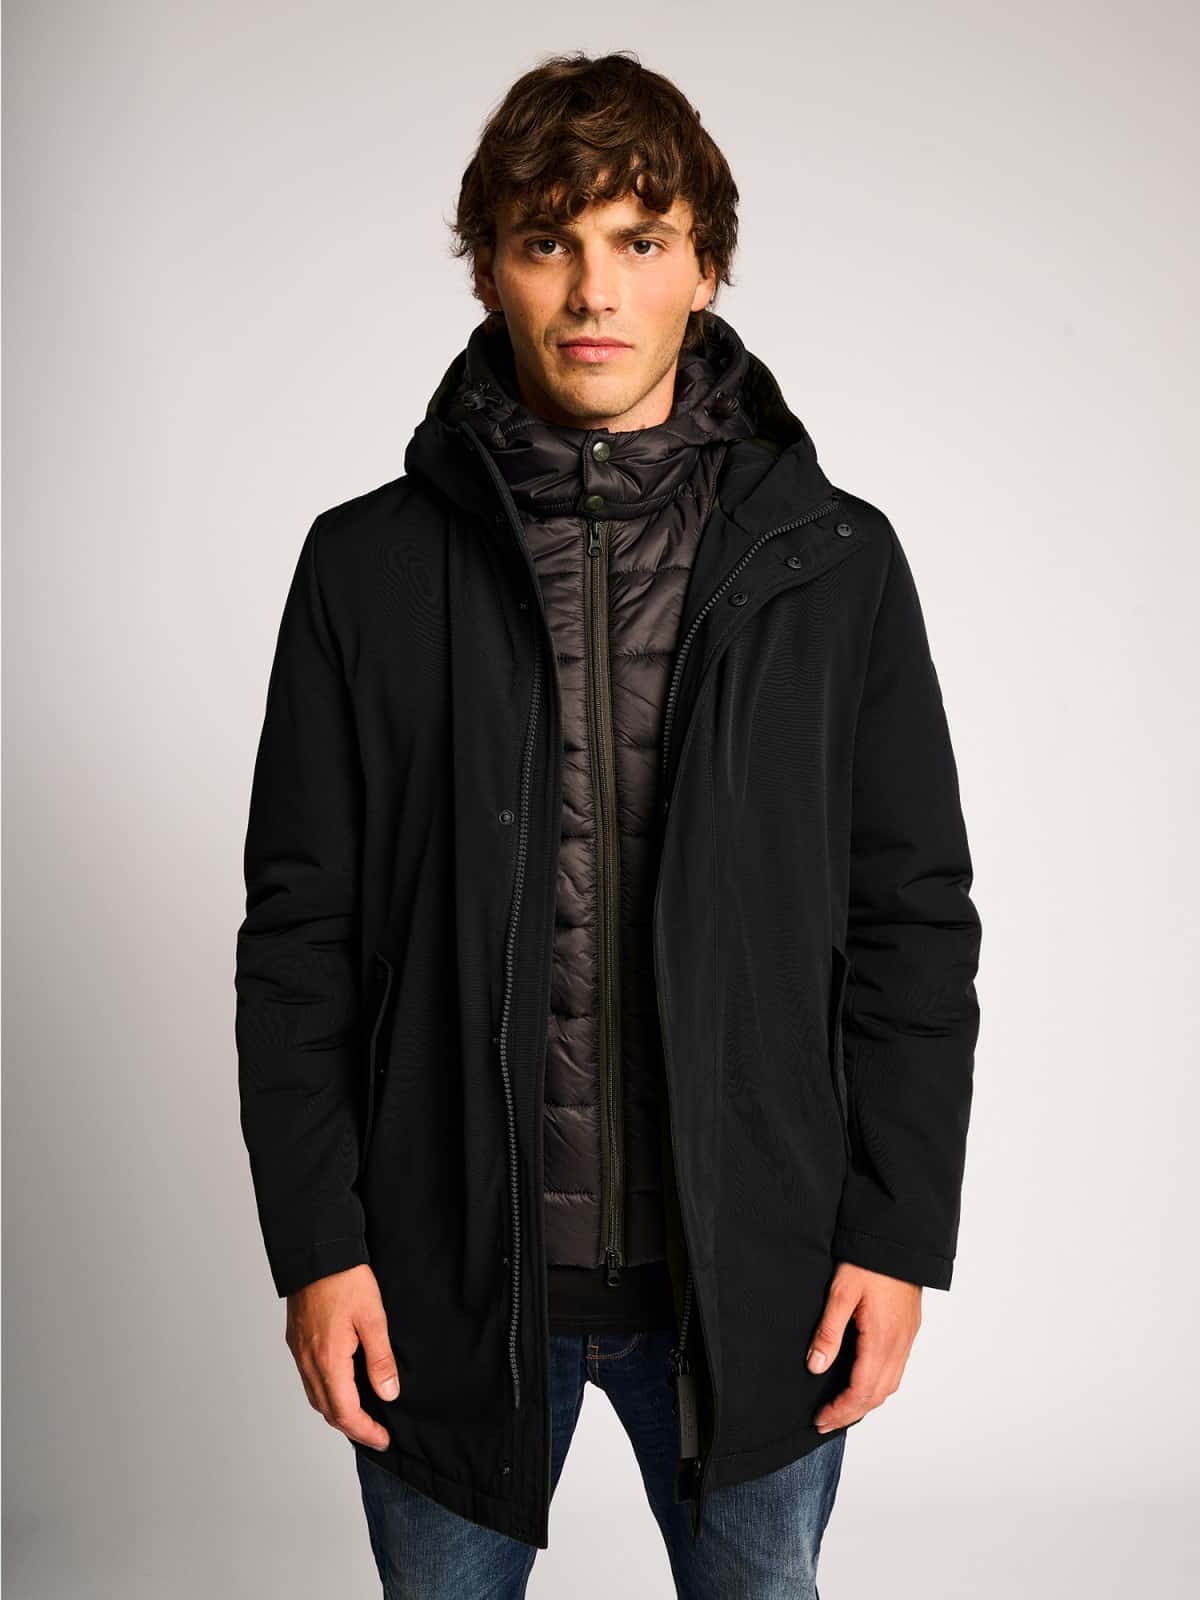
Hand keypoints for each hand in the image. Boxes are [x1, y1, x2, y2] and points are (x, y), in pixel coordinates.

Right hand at [285, 1263, 398, 1450]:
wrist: (316, 1252)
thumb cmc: (345, 1279)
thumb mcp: (373, 1317)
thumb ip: (380, 1359)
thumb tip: (388, 1394)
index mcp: (328, 1359)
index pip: (345, 1412)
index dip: (365, 1431)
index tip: (383, 1440)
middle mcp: (308, 1361)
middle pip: (327, 1411)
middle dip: (353, 1428)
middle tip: (376, 1434)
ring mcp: (299, 1352)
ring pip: (316, 1397)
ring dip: (338, 1412)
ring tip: (362, 1417)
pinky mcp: (296, 1342)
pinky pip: (309, 1380)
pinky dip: (326, 1394)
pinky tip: (341, 1388)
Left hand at [806, 1261, 921, 1431]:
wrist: (900, 1238)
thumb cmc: (869, 1260)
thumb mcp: (841, 1292)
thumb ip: (828, 1332)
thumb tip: (816, 1367)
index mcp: (882, 1339)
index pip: (862, 1390)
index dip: (841, 1410)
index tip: (821, 1419)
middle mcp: (899, 1344)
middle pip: (878, 1394)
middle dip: (851, 1412)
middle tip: (826, 1421)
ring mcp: (907, 1337)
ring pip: (891, 1384)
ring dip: (867, 1401)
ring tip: (842, 1408)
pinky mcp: (909, 1329)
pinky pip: (897, 1369)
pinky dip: (879, 1384)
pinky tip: (864, 1381)